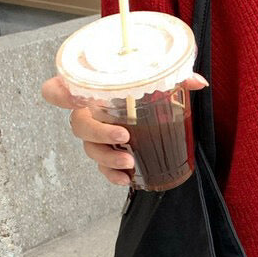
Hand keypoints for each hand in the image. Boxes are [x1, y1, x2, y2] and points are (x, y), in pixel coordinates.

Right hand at [40, 72, 208, 185]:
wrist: (155, 113)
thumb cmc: (147, 92)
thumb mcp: (162, 82)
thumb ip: (178, 78)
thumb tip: (199, 83)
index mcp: (94, 91)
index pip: (59, 89)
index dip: (58, 93)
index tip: (71, 97)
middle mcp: (90, 113)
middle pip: (78, 125)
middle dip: (99, 133)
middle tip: (123, 136)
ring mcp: (97, 137)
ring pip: (90, 150)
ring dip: (108, 157)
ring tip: (130, 161)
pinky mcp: (109, 154)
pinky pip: (103, 168)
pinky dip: (113, 175)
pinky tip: (127, 179)